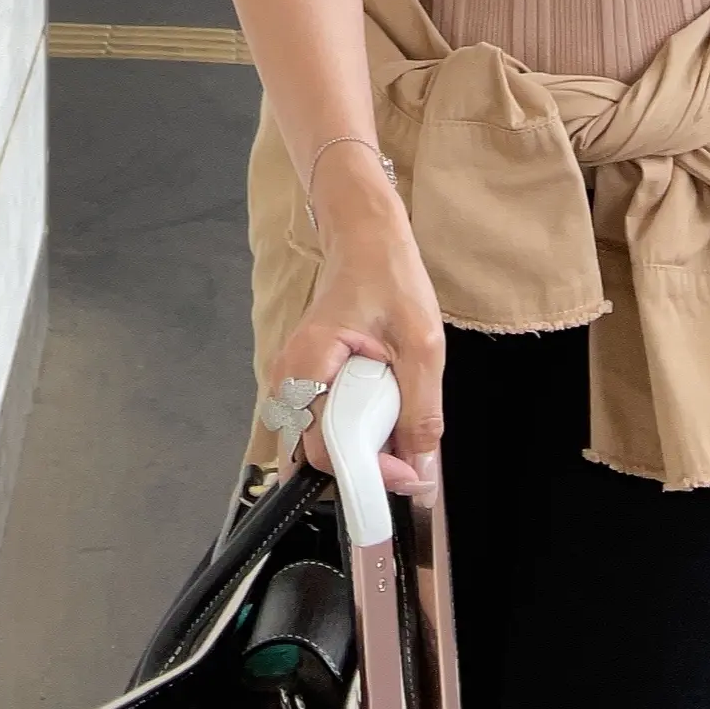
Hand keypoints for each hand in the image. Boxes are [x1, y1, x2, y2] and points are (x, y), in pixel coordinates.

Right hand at [269, 154, 444, 498]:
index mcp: (310, 363)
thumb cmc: (389, 277)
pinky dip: (350, 434)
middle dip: (358, 469)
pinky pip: (318, 425)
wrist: (365, 236)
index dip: (366, 472)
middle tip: (403, 458)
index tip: (407, 473)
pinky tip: (380, 417)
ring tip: (394, 436)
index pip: (322, 449)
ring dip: (354, 452)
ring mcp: (292, 379)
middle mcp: (288, 377)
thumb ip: (420, 409)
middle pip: (310, 454)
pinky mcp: (304, 380)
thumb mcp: (421, 343)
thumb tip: (420, 468)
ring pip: (312, 444)